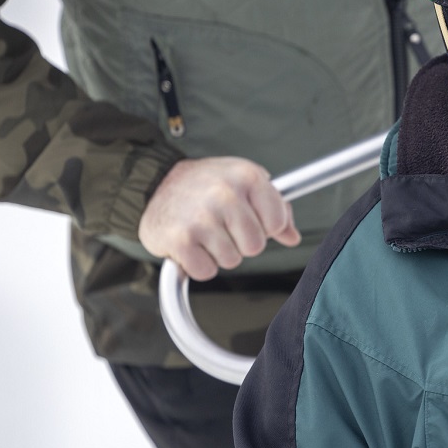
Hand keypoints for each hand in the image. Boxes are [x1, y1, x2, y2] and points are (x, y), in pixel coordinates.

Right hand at [139, 157, 300, 280]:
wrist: (155, 181)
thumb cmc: (206, 183)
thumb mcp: (245, 182)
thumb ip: (274, 208)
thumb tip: (292, 236)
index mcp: (248, 176)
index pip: (277, 222)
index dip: (264, 227)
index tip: (249, 219)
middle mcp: (225, 194)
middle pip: (255, 246)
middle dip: (240, 242)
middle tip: (222, 226)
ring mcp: (201, 217)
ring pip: (231, 260)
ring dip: (218, 253)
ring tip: (204, 231)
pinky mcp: (179, 240)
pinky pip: (206, 271)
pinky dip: (198, 264)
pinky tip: (190, 243)